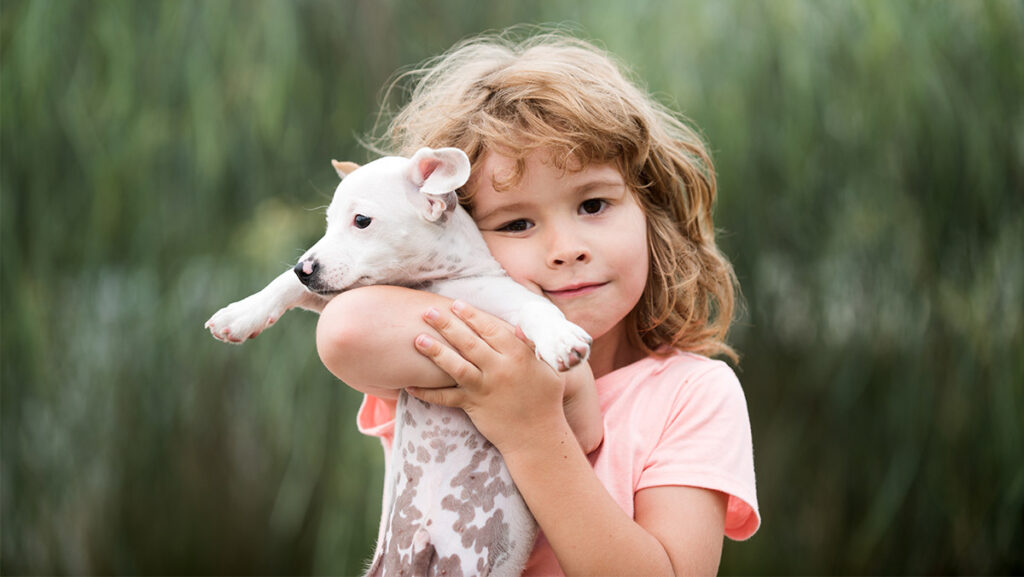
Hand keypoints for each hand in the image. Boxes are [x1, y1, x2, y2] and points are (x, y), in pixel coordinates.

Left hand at [408, 300, 569, 454]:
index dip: (472, 315)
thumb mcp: (548, 368)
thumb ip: (532, 345)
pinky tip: (409, 386)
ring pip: (456, 367)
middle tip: (427, 312)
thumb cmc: (545, 399)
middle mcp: (500, 370)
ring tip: (417, 340)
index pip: (491, 329)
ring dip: (435, 352)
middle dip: (447, 325)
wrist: (537, 436)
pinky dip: (428, 393)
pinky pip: (447, 398)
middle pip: (469, 343)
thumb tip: (517, 325)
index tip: (456, 304)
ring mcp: (485, 389)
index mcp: (518, 356)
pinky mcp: (473, 407)